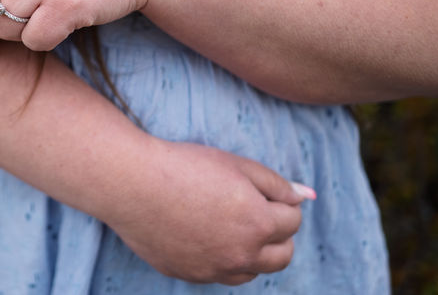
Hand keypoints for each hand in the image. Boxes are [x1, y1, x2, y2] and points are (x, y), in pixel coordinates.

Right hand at [107, 137, 313, 284]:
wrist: (130, 183)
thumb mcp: (235, 164)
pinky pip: (219, 274)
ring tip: (228, 222)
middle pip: (283, 256)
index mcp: (259, 224)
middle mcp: (242, 254)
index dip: (279, 201)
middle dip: (277, 233)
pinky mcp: (189, 275)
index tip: (257, 189)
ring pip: (252, 271)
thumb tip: (307, 197)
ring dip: (252, 251)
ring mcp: (214, 270)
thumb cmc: (182, 166)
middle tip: (251, 209)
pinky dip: (222, 258)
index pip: (293, 220)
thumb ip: (276, 183)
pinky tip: (203, 232)